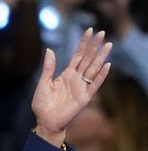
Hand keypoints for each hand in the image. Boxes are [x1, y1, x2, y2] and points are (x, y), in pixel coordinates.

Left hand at [31, 28, 111, 146]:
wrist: (46, 120)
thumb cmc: (43, 103)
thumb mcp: (43, 82)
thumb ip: (48, 67)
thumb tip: (50, 49)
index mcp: (66, 74)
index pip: (78, 55)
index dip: (83, 43)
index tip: (89, 30)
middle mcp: (76, 78)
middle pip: (88, 59)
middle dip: (95, 46)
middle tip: (102, 32)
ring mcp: (82, 87)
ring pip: (94, 68)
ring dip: (101, 57)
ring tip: (108, 45)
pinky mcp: (85, 97)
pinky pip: (95, 84)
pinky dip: (101, 75)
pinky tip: (107, 65)